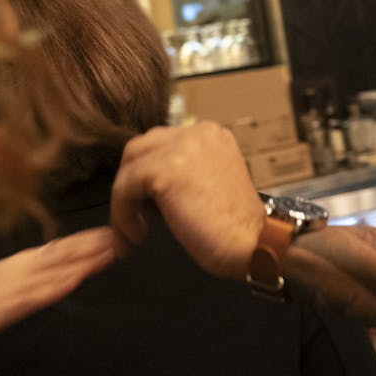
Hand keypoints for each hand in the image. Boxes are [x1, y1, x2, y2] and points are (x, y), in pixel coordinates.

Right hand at [0, 227, 116, 347]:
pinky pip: (30, 298)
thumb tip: (66, 268)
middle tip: (125, 235)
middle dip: (93, 246)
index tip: (113, 231)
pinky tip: (73, 282)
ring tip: (111, 252)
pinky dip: (52, 288)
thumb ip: (33, 274)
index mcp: (19, 263)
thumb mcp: (3, 281)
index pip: (58, 248)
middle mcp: (17, 270)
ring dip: (82, 261)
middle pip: (61, 255)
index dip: (86, 240)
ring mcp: (9, 288)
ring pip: (53, 271)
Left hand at [110, 123, 263, 280]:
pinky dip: (122, 216)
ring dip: (124, 202)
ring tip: (134, 232)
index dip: (147, 177)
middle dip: (131, 185)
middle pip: (140, 149)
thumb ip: (185, 172)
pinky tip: (137, 236)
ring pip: (128, 168)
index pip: (161, 144)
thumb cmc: (235, 226)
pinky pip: (123, 190)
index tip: (145, 209)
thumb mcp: (210, 182)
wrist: (253, 243)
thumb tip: (145, 185)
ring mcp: (181, 147)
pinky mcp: (164, 169)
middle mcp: (197, 132)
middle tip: (135, 218)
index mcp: (211, 134)